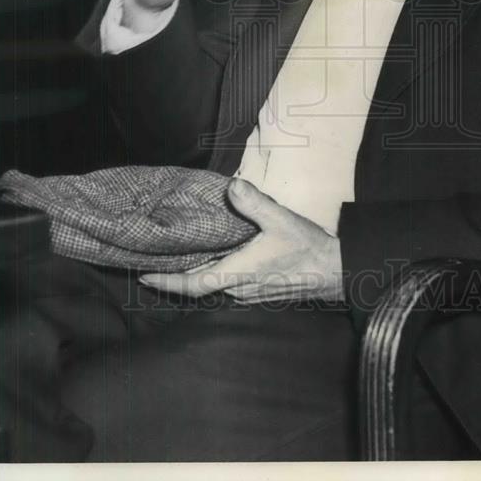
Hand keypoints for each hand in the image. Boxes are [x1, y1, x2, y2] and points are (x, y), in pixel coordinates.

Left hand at [139, 178, 344, 303]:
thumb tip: (231, 187)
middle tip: (156, 261)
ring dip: (196, 274)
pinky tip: (216, 258)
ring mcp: (250, 293)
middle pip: (199, 286)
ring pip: (214, 286)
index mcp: (238, 273)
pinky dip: (215, 273)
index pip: (193, 285)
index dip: (167, 282)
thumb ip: (254, 203)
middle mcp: (239, 289)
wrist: (334, 272)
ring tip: (180, 257)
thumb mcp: (280, 219)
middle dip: (176, 276)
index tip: (145, 276)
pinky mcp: (259, 292)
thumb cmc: (307, 249)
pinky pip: (229, 285)